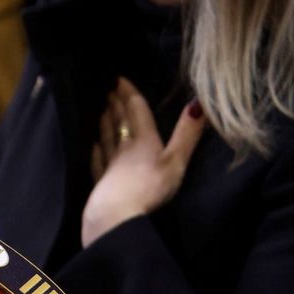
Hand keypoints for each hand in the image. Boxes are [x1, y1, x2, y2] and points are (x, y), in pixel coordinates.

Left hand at [81, 78, 204, 246]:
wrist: (116, 215)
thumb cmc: (149, 188)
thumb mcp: (176, 161)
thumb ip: (188, 134)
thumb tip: (199, 103)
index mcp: (143, 141)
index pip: (136, 111)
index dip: (129, 94)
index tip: (119, 78)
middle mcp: (124, 148)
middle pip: (119, 121)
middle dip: (115, 104)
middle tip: (108, 90)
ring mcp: (109, 165)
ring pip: (106, 137)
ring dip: (104, 122)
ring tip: (101, 110)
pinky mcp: (101, 182)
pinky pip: (98, 161)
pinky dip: (96, 150)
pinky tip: (94, 145)